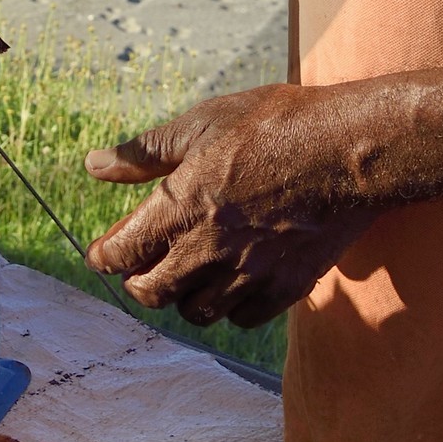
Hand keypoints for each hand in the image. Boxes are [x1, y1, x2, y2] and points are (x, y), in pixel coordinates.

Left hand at [84, 82, 379, 329]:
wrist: (348, 151)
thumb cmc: (275, 126)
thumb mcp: (203, 124)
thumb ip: (145, 153)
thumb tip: (94, 165)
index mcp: (180, 208)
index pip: (123, 253)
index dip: (105, 256)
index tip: (102, 253)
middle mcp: (208, 250)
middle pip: (152, 292)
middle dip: (139, 282)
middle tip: (140, 268)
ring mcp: (248, 273)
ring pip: (197, 312)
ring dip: (184, 296)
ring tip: (187, 275)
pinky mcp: (285, 287)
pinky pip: (242, 317)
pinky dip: (229, 306)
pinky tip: (232, 282)